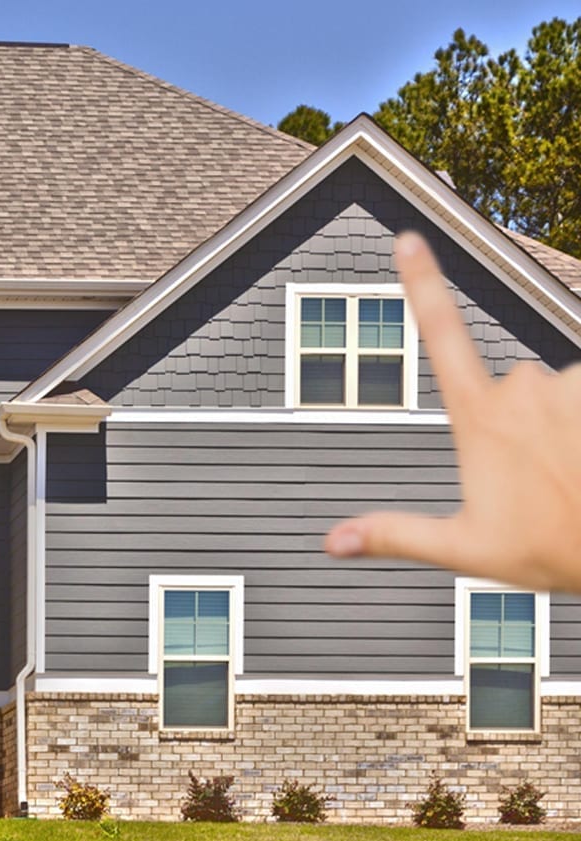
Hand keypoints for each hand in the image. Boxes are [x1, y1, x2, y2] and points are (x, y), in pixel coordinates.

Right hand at [325, 232, 580, 591]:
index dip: (421, 283)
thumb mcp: (466, 548)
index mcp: (479, 418)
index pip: (441, 334)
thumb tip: (334, 541)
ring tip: (571, 474)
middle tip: (536, 479)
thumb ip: (397, 534)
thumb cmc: (554, 549)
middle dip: (521, 422)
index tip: (408, 239)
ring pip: (558, 394)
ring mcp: (569, 386)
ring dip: (564, 425)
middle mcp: (523, 389)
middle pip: (512, 388)